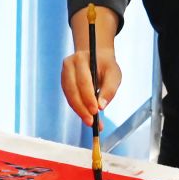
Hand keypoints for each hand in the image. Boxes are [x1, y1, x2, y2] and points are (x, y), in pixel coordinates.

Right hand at [60, 6, 121, 125]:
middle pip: (73, 90)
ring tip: (90, 122)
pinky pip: (70, 99)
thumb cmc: (106, 65)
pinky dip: (78, 109)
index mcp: (80, 59)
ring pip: (70, 96)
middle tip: (91, 122)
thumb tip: (101, 106)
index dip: (88, 97)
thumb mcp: (114, 74)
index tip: (96, 111)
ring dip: (79, 111)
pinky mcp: (65, 84)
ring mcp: (64, 75)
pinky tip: (86, 116)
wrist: (96, 57)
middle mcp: (69, 65)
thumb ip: (109, 89)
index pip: (83, 81)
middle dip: (82, 108)